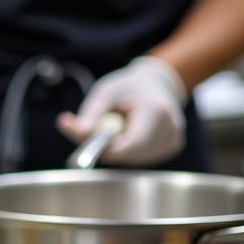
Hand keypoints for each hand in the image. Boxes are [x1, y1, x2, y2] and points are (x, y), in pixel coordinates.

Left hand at [56, 56, 186, 164]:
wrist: (156, 84)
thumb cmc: (128, 88)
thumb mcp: (104, 93)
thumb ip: (89, 114)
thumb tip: (69, 127)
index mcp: (156, 110)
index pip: (130, 145)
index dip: (108, 149)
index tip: (93, 140)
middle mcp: (171, 126)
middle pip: (131, 155)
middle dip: (110, 148)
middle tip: (103, 131)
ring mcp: (174, 138)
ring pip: (135, 159)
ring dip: (120, 149)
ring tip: (121, 127)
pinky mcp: (173, 146)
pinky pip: (142, 158)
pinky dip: (131, 151)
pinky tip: (132, 133)